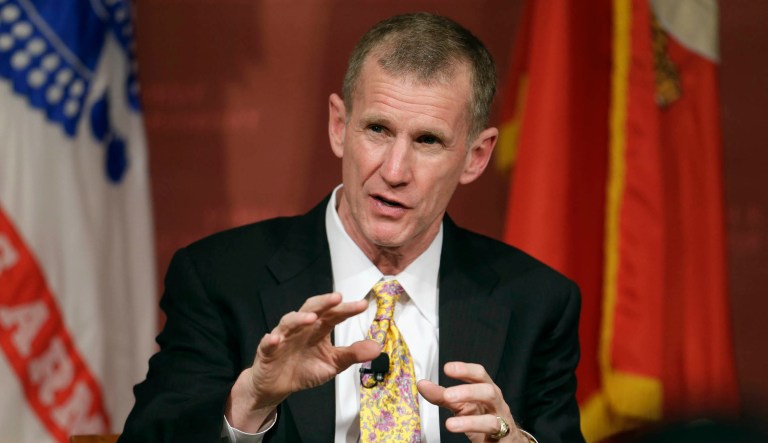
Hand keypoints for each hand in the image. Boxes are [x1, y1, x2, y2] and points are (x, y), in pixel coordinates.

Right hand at [226, 292, 379, 431]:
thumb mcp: (333, 363)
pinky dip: (271, 340)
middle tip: (337, 298)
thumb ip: (352, 354)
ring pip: (289, 322)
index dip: (346, 309)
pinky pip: (268, 343)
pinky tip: (276, 339)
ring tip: (311, 318)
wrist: (278, 386)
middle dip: (323, 302)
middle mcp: (301, 328)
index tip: (362, 305)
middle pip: (311, 309)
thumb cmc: (305, 368)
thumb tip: (377, 347)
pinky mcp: (267, 351)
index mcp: (318, 329)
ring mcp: (283, 337)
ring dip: (299, 318)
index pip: (333, 314)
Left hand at [418, 362, 525, 442]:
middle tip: (447, 395)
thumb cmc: (482, 417)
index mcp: (486, 389)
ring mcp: (501, 421)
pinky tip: (457, 430)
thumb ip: (442, 395)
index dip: (465, 369)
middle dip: (468, 391)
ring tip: (449, 424)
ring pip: (492, 418)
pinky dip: (474, 432)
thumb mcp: (461, 405)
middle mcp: (496, 403)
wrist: (504, 439)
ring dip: (469, 421)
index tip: (447, 368)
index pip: (479, 374)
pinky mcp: (502, 438)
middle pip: (489, 391)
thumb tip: (421, 384)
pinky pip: (491, 435)